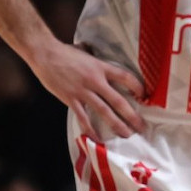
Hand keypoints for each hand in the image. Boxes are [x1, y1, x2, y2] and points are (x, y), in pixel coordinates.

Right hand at [30, 40, 144, 140]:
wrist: (45, 54)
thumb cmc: (65, 52)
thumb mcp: (87, 53)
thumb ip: (96, 59)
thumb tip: (101, 56)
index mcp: (101, 67)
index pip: (125, 77)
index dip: (137, 86)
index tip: (144, 96)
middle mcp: (95, 80)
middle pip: (118, 100)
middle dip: (131, 115)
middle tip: (142, 126)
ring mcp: (83, 91)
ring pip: (104, 111)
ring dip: (116, 124)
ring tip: (126, 134)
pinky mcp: (70, 99)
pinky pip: (83, 117)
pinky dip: (90, 129)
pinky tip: (96, 138)